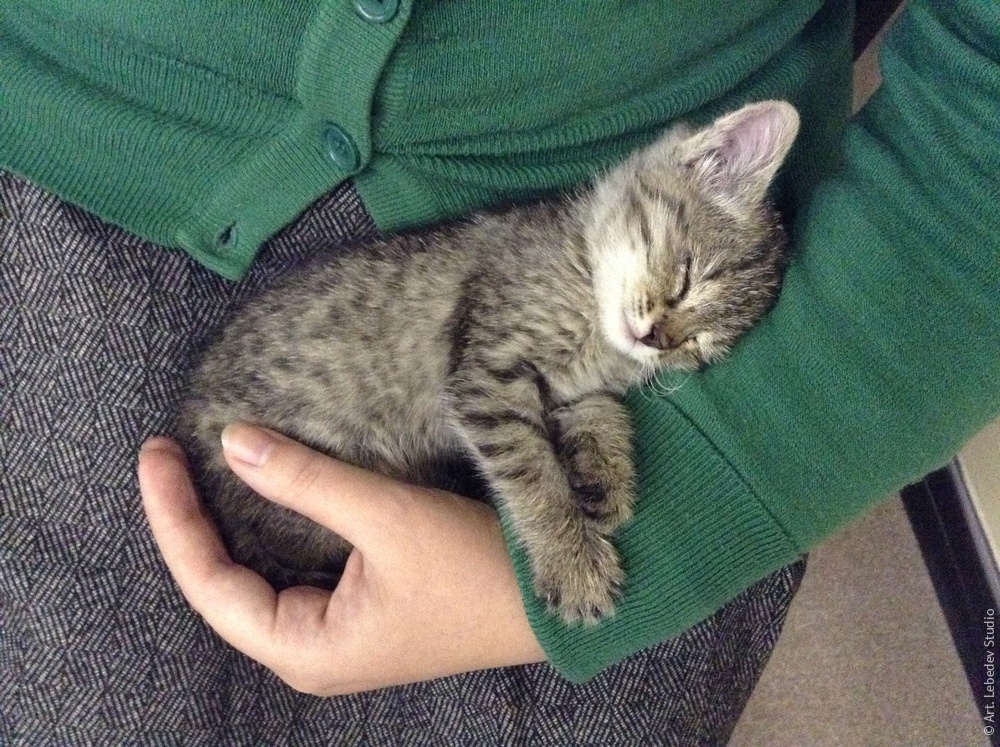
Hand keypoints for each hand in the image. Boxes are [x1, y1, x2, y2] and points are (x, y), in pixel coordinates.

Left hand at [137, 423, 544, 694]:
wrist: (551, 605)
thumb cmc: (476, 572)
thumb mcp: (387, 518)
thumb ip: (307, 480)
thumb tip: (234, 441)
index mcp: (305, 647)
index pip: (207, 582)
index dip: (173, 517)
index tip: (157, 455)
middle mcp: (311, 651)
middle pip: (222, 585)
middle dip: (190, 521)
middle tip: (168, 456)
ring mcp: (335, 635)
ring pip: (255, 579)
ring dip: (226, 526)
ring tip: (195, 474)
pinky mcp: (358, 613)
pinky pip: (291, 574)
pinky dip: (269, 532)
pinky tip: (259, 499)